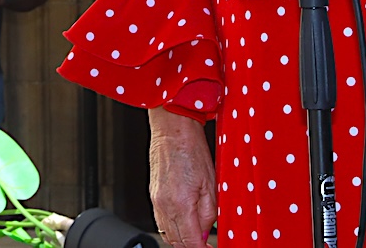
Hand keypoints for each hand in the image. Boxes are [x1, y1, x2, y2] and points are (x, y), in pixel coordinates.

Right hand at [149, 108, 214, 247]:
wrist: (172, 129)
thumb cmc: (192, 148)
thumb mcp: (211, 183)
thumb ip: (209, 213)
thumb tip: (206, 232)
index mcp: (181, 204)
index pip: (191, 243)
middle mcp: (164, 206)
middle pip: (177, 243)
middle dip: (192, 247)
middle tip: (206, 245)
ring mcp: (156, 201)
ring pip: (167, 234)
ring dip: (182, 240)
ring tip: (197, 236)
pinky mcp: (153, 195)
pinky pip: (161, 222)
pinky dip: (173, 228)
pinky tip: (184, 222)